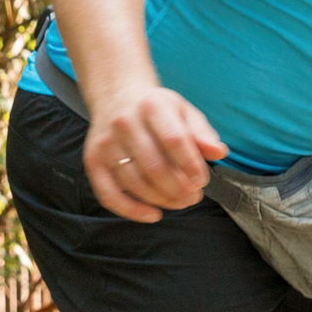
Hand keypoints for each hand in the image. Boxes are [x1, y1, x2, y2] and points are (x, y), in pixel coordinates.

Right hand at [83, 83, 226, 221]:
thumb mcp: (184, 112)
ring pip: (135, 183)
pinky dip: (131, 210)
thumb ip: (202, 134)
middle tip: (194, 196)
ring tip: (180, 202)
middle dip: (179, 189)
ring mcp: (106, 143)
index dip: (191, 166)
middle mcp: (124, 123)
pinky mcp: (92, 160)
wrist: (117, 97)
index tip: (202, 180)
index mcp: (151, 106)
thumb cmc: (156, 109)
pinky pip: (109, 194)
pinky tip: (153, 214)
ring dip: (162, 200)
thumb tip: (219, 152)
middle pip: (154, 167)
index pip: (174, 141)